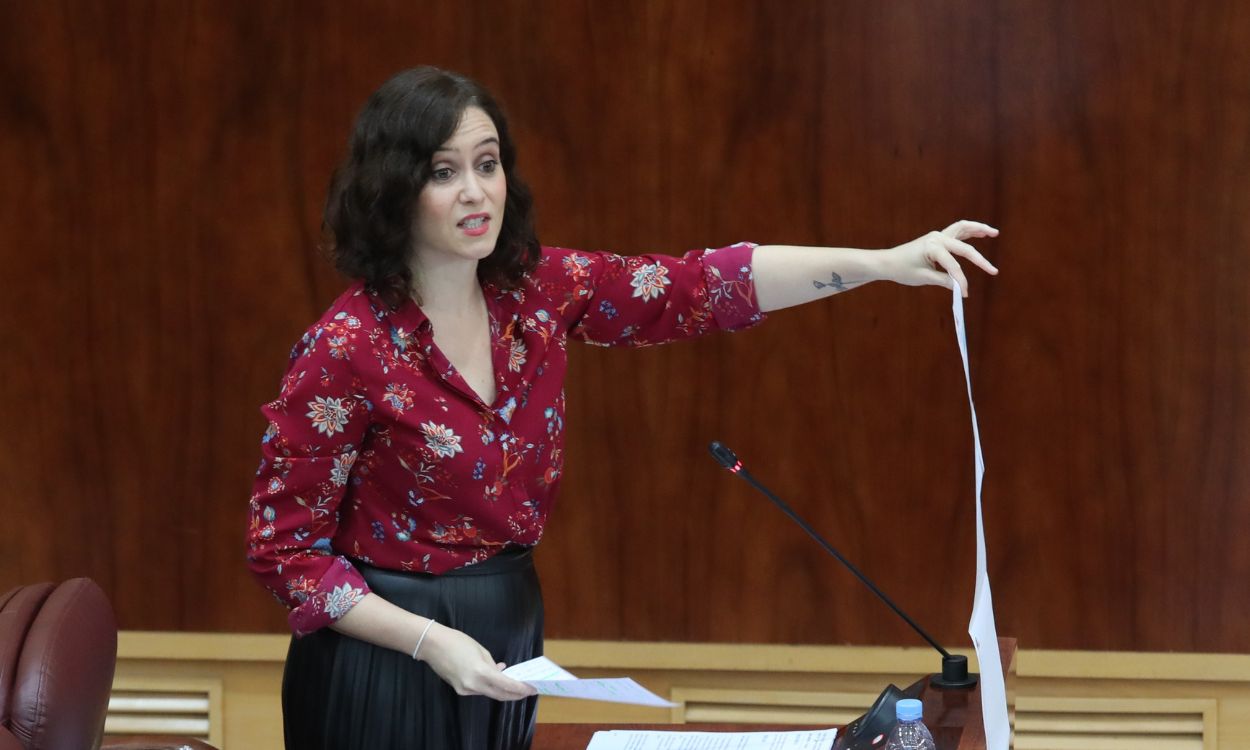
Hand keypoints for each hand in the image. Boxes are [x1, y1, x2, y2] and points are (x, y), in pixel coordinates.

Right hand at [416, 623, 537, 700]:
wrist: (432, 645)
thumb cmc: (457, 642)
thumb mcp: (480, 650)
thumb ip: (492, 664)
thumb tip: (501, 672)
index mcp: (480, 673)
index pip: (506, 686)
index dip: (520, 689)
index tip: (531, 689)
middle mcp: (473, 686)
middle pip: (499, 695)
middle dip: (515, 694)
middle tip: (527, 691)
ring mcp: (465, 690)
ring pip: (489, 693)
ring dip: (503, 690)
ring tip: (515, 685)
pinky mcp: (459, 689)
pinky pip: (479, 690)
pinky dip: (489, 686)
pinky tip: (496, 679)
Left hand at [882, 220, 998, 296]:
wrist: (887, 262)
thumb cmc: (902, 270)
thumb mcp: (923, 278)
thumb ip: (944, 280)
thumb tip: (961, 287)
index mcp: (932, 247)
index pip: (953, 266)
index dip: (961, 281)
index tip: (965, 294)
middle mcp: (937, 237)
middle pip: (964, 248)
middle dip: (980, 260)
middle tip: (994, 271)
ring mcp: (937, 235)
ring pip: (963, 228)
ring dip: (979, 230)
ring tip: (994, 233)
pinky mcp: (938, 237)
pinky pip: (957, 231)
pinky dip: (970, 231)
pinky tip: (981, 233)